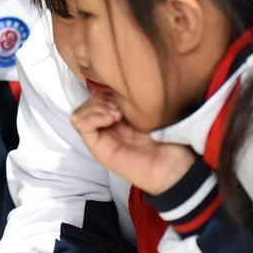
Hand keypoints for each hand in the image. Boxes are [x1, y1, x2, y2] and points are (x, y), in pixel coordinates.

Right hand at [71, 96, 194, 194]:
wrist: (174, 166)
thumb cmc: (168, 141)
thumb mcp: (149, 114)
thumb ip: (132, 102)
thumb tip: (119, 86)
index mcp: (117, 120)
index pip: (95, 99)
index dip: (105, 92)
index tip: (124, 94)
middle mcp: (106, 130)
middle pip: (85, 104)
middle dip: (100, 99)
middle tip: (120, 107)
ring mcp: (101, 140)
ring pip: (79, 114)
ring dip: (95, 108)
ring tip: (116, 114)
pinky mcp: (98, 149)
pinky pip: (80, 125)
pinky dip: (93, 117)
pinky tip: (112, 119)